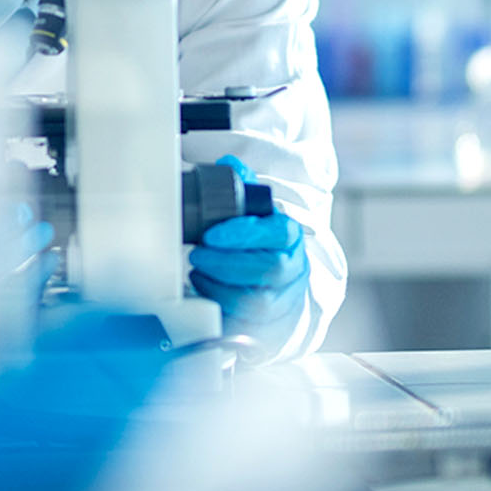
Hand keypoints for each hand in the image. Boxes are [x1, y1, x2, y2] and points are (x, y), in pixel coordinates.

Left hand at [189, 155, 309, 353]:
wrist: (281, 283)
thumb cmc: (260, 244)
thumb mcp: (255, 212)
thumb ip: (243, 188)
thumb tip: (229, 163)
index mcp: (290, 236)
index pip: (278, 232)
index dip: (244, 233)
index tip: (212, 235)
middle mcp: (293, 269)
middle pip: (268, 269)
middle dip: (226, 263)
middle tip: (198, 254)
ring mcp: (284, 300)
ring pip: (257, 301)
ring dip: (219, 287)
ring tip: (198, 272)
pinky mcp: (268, 326)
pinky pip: (246, 324)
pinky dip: (219, 309)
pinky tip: (203, 292)